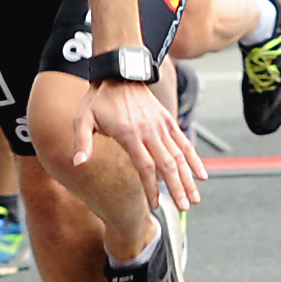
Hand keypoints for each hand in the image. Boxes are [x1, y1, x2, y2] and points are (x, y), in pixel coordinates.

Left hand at [67, 76, 204, 212]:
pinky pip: (183, 142)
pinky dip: (193, 159)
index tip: (156, 205)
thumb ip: (82, 142)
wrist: (119, 73)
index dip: (152, 187)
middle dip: (178, 188)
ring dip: (189, 178)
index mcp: (129, 134)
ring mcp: (161, 125)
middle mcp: (149, 131)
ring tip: (196, 198)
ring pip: (179, 156)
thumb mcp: (83, 119)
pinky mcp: (167, 120)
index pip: (145, 166)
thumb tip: (79, 164)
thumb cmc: (98, 99)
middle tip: (186, 208)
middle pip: (168, 164)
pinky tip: (202, 174)